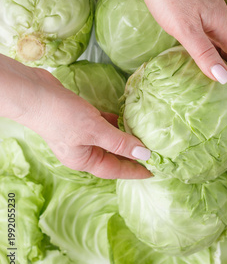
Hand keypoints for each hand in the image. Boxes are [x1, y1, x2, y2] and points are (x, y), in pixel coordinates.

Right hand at [1, 55, 150, 178]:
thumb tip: (144, 154)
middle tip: (154, 153)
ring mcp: (80, 134)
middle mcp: (82, 150)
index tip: (154, 171)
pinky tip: (126, 117)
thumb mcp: (94, 130)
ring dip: (125, 137)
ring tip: (145, 135)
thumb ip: (120, 142)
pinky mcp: (79, 118)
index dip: (135, 170)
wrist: (34, 93)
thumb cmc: (61, 116)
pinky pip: (102, 125)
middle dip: (132, 154)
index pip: (115, 169)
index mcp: (84, 160)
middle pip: (113, 156)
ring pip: (108, 139)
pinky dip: (114, 122)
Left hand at [130, 0, 226, 86]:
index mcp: (220, 20)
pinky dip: (205, 47)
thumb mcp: (186, 30)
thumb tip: (224, 79)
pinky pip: (203, 33)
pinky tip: (196, 54)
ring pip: (216, 38)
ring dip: (219, 56)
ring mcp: (202, 11)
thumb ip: (204, 54)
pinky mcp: (189, 9)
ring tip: (215, 76)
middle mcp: (215, 15)